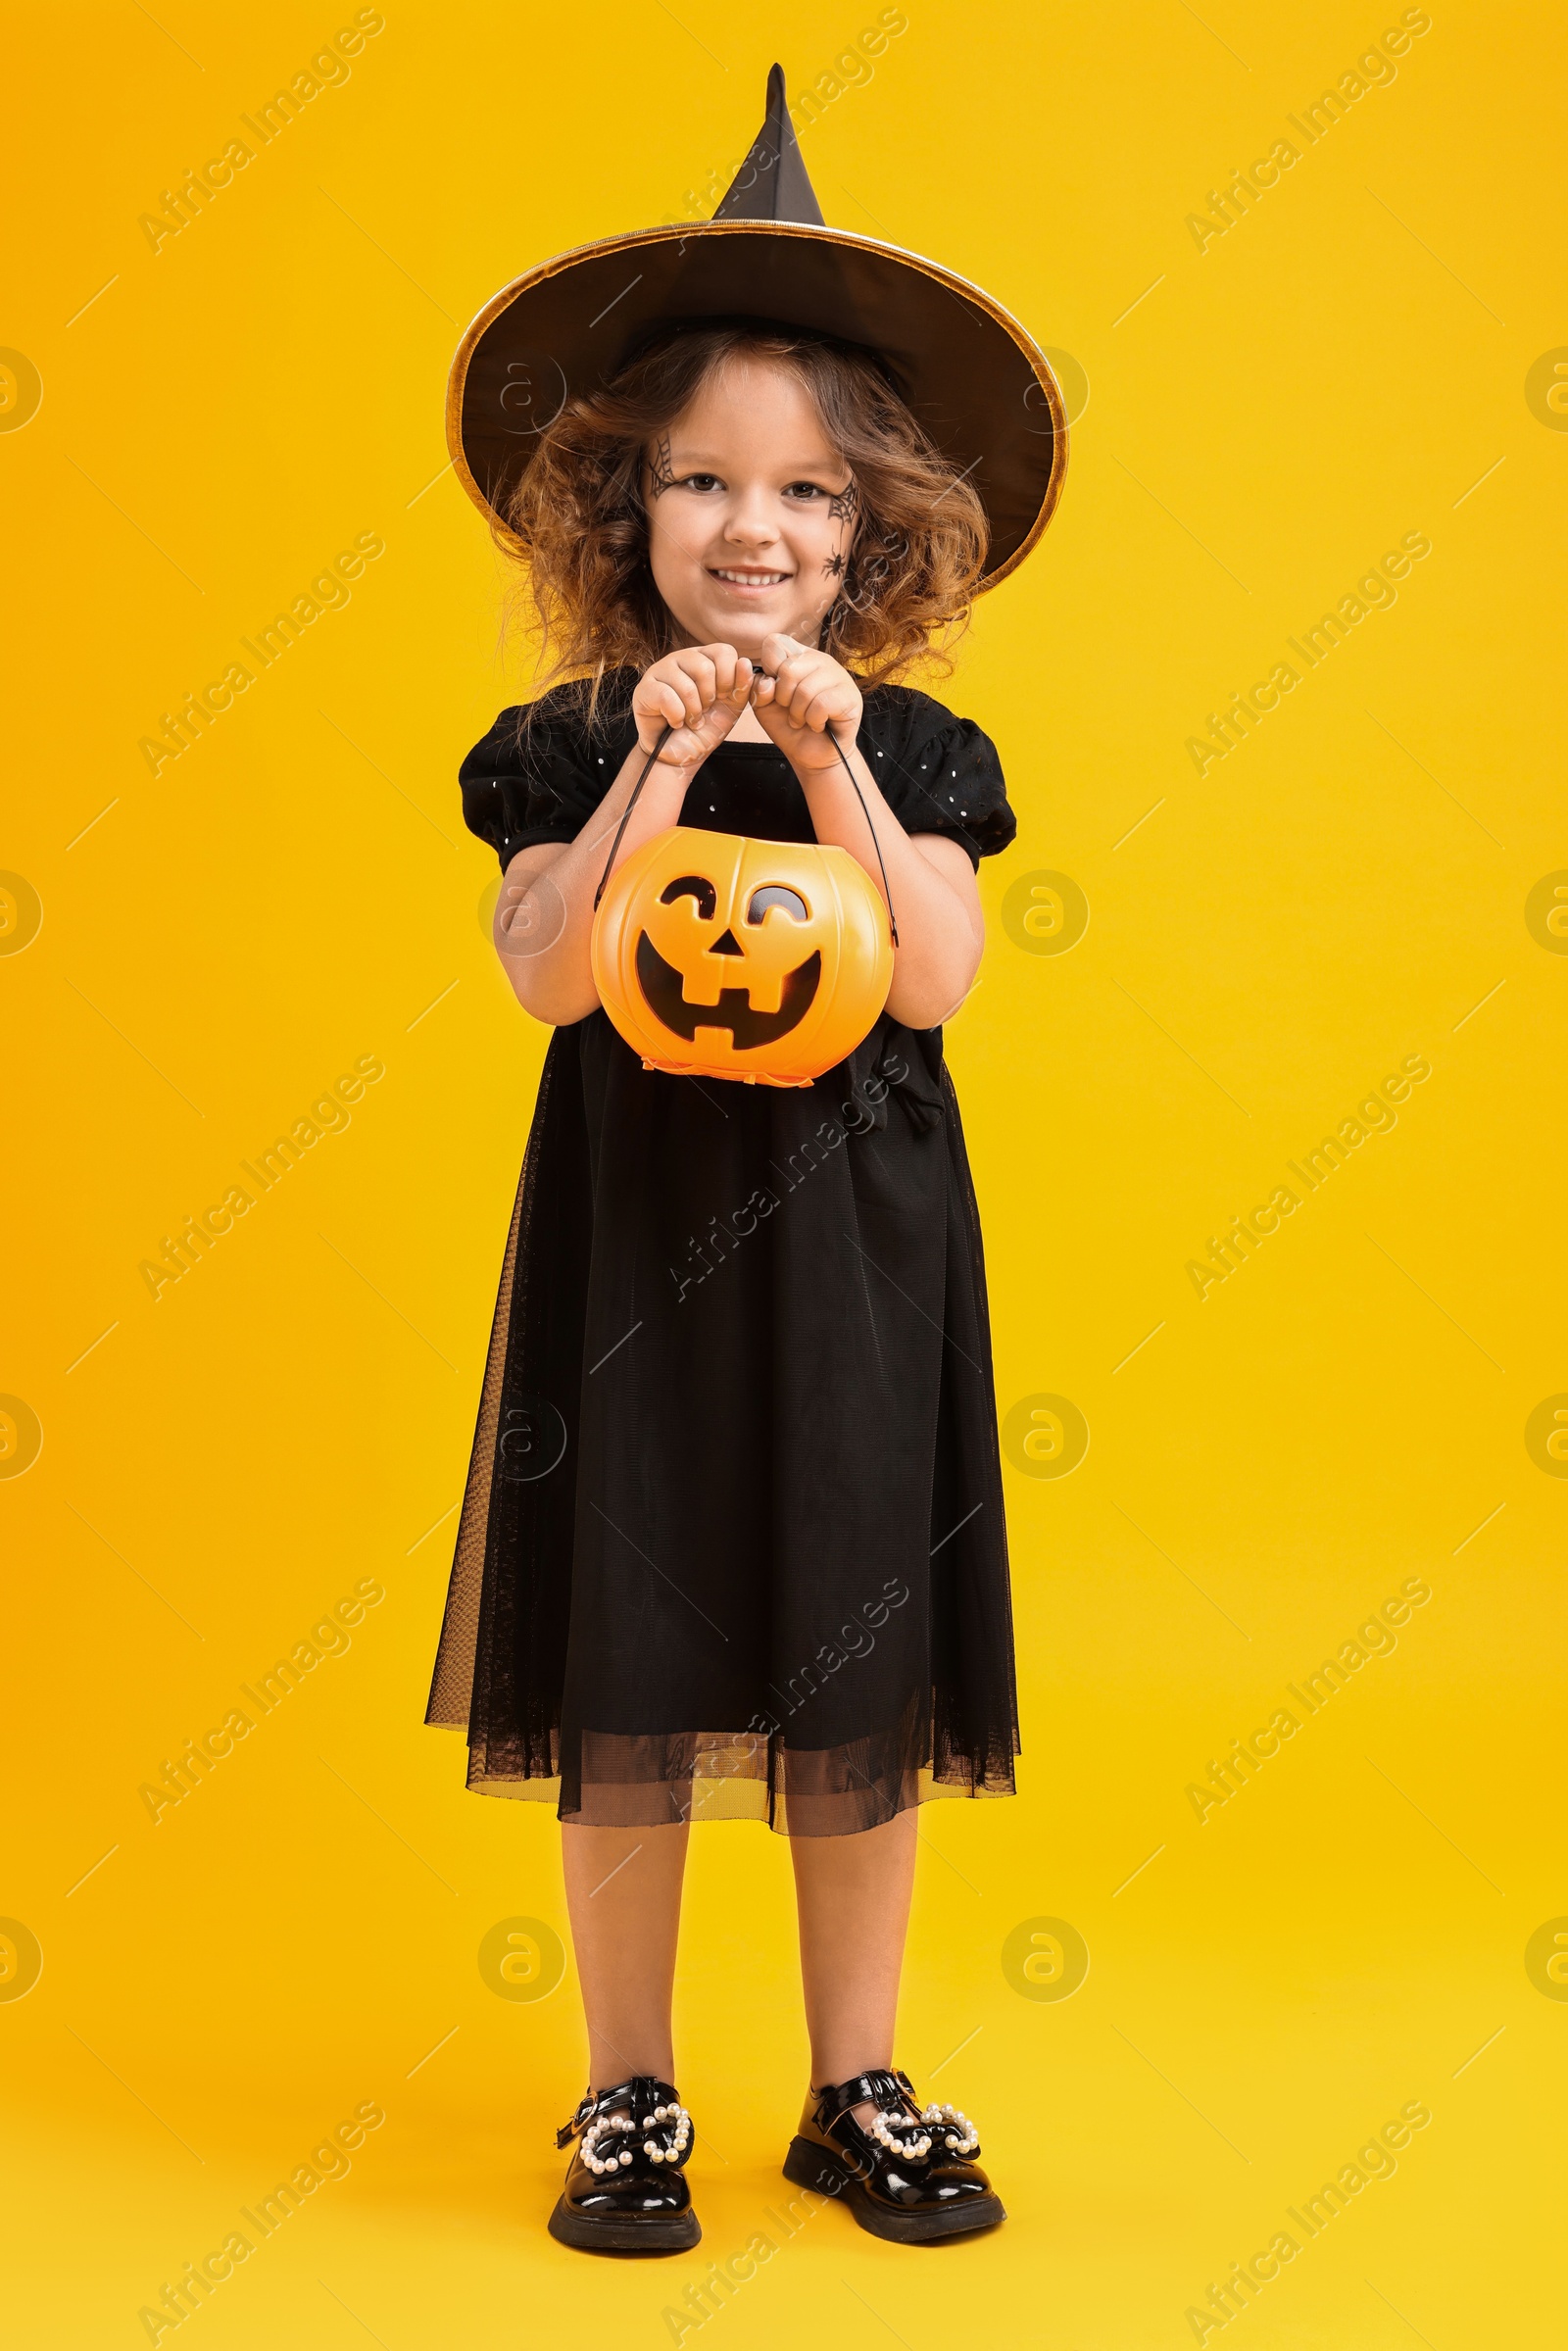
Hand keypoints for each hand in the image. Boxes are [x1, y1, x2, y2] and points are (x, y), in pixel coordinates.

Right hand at [633, 644, 756, 766]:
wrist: (680, 753)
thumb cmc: (705, 727)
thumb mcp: (732, 706)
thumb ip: (743, 685)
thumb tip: (745, 662)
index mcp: (704, 657)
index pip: (724, 651)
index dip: (729, 679)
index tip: (722, 697)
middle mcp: (681, 658)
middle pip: (705, 668)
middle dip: (709, 698)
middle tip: (703, 710)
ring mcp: (660, 670)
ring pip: (686, 686)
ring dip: (693, 712)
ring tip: (690, 719)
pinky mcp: (644, 689)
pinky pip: (666, 697)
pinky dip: (676, 717)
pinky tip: (675, 722)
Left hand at [749, 634, 863, 773]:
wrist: (811, 755)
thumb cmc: (789, 726)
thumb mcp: (763, 705)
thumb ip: (757, 688)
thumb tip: (768, 683)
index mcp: (798, 656)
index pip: (774, 643)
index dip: (769, 669)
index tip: (775, 691)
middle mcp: (819, 660)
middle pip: (789, 669)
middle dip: (783, 699)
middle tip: (791, 711)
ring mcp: (838, 675)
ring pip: (805, 689)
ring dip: (798, 714)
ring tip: (804, 720)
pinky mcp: (850, 695)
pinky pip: (821, 705)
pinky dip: (814, 721)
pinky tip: (818, 724)